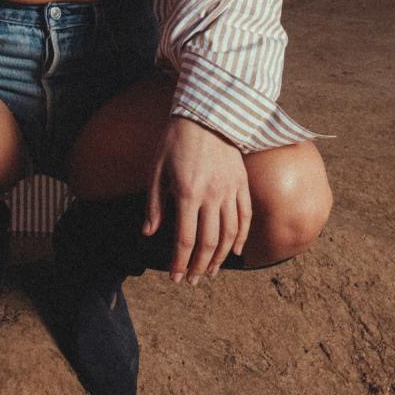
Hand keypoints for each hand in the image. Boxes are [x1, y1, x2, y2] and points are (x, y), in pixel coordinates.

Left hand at [143, 116, 251, 283]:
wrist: (206, 114)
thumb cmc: (175, 140)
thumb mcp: (156, 169)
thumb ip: (154, 203)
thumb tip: (149, 233)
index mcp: (187, 192)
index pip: (185, 239)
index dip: (180, 262)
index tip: (175, 277)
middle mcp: (212, 195)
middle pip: (209, 242)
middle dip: (200, 266)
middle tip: (193, 281)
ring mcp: (230, 190)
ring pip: (229, 233)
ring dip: (220, 257)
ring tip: (211, 272)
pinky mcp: (242, 183)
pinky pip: (245, 216)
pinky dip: (241, 237)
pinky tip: (235, 251)